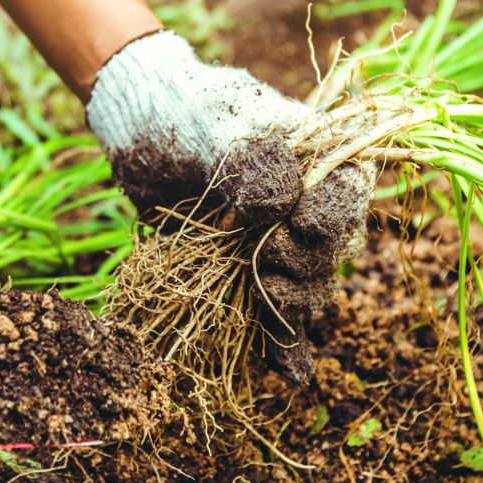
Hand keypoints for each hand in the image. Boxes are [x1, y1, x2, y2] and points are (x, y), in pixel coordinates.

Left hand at [86, 31, 373, 379]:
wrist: (134, 124)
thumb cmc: (182, 109)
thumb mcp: (212, 124)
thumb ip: (248, 159)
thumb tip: (281, 202)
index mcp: (319, 154)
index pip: (349, 193)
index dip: (333, 215)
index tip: (299, 223)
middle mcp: (309, 201)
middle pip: (333, 248)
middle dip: (306, 264)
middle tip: (265, 259)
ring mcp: (278, 239)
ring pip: (307, 286)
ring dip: (294, 304)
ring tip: (267, 297)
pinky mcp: (245, 270)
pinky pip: (274, 313)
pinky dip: (282, 343)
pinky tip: (288, 373)